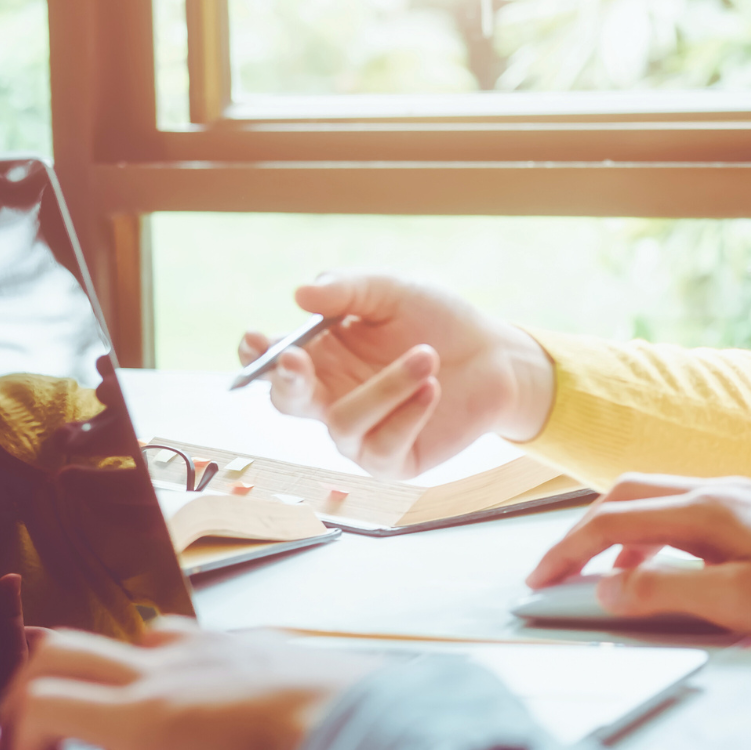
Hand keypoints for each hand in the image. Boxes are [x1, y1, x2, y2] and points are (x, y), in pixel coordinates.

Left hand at [0, 619, 392, 749]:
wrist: (368, 729)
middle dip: (51, 679)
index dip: (134, 677)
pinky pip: (47, 710)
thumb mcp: (343, 720)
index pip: (169, 641)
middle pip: (95, 637)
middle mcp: (198, 653)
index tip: (127, 723)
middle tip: (42, 729)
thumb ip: (328, 726)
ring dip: (27, 702)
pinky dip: (30, 745)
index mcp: (246, 655)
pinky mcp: (140, 716)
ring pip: (57, 654)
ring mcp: (165, 677)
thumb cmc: (368, 734)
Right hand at [238, 274, 554, 480]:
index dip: (256, 356)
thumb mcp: (392, 291)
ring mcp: (361, 434)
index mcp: (321, 356)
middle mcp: (332, 397)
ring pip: (343, 424)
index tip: (256, 341)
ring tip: (427, 356)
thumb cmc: (436, 320)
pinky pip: (381, 447)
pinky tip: (432, 388)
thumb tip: (300, 293)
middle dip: (286, 383)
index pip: (272, 362)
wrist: (494, 355)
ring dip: (384, 388)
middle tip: (297, 360)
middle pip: (287, 402)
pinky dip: (407, 415)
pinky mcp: (393, 460)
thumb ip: (347, 289)